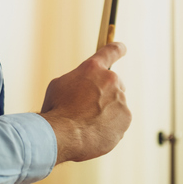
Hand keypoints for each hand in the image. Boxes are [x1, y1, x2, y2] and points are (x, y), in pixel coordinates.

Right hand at [38, 42, 131, 164]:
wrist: (63, 135)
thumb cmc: (56, 110)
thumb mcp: (60, 85)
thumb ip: (77, 81)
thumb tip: (84, 88)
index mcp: (92, 68)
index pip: (111, 51)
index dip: (118, 49)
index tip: (123, 48)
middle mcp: (110, 79)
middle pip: (114, 84)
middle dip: (104, 93)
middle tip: (88, 108)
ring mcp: (120, 99)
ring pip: (116, 104)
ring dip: (106, 112)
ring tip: (87, 124)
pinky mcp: (126, 118)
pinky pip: (119, 121)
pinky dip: (110, 127)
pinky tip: (94, 132)